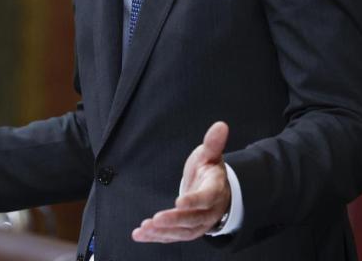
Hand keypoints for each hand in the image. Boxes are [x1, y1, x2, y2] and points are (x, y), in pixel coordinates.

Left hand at [132, 121, 230, 242]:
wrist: (216, 190)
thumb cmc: (209, 170)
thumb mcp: (210, 154)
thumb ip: (213, 143)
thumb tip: (221, 125)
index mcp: (215, 191)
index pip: (205, 199)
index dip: (193, 201)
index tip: (178, 202)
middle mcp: (208, 212)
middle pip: (192, 220)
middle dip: (174, 221)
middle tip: (156, 220)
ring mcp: (198, 224)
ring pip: (182, 232)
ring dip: (163, 232)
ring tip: (144, 229)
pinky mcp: (186, 230)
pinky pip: (172, 236)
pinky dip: (156, 237)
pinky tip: (139, 235)